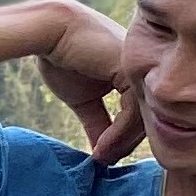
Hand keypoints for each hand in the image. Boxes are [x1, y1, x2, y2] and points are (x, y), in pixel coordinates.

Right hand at [38, 3, 139, 165]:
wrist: (50, 32)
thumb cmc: (62, 59)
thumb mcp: (84, 99)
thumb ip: (98, 122)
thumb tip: (101, 152)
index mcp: (136, 75)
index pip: (141, 113)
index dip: (126, 138)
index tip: (107, 157)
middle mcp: (145, 72)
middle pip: (145, 117)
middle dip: (126, 143)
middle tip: (107, 163)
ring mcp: (141, 70)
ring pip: (142, 117)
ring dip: (122, 142)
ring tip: (102, 157)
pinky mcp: (132, 72)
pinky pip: (133, 110)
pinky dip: (118, 133)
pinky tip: (101, 146)